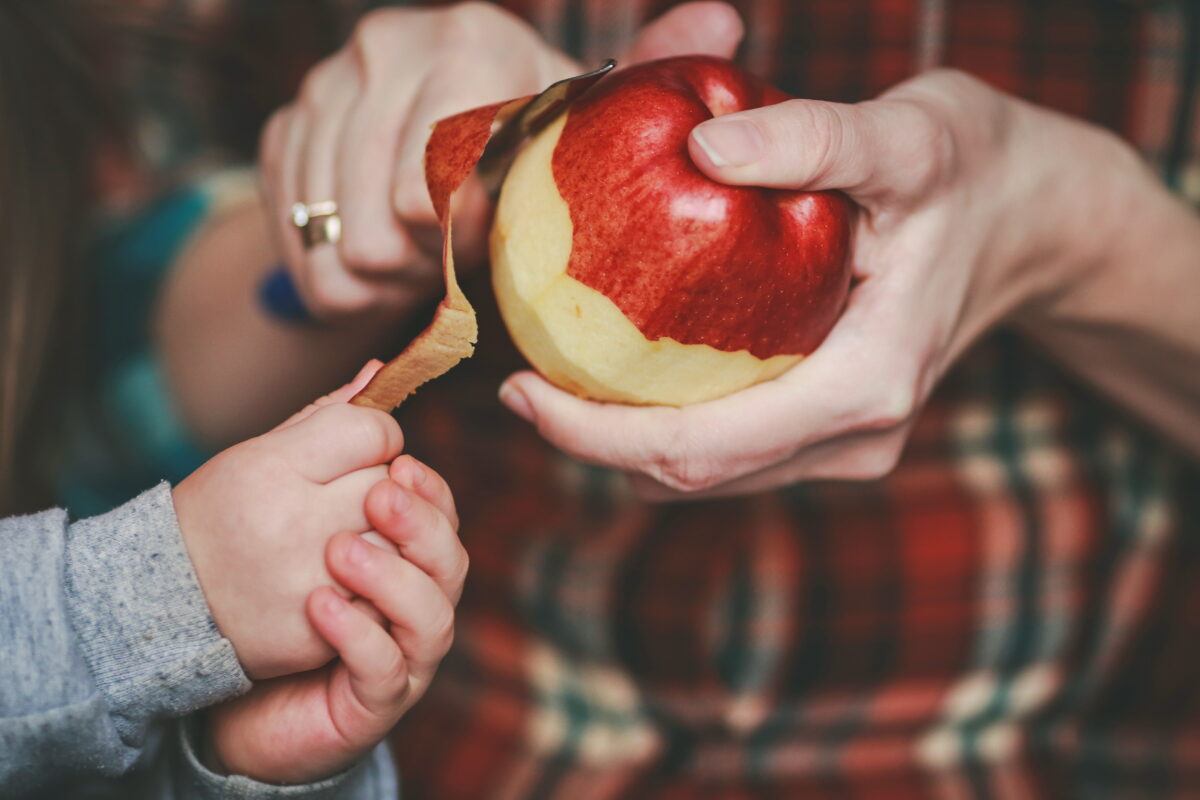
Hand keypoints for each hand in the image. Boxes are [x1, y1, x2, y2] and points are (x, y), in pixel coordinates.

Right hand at [174, 360, 406, 677]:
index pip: (374, 433)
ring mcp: (305, 583)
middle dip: (381, 489)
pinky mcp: (317, 633)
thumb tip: (380, 371)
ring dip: (385, 541)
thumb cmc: (220, 517)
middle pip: (389, 488)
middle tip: (347, 500)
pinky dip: (375, 589)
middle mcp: (290, 525)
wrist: (162, 609)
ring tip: (348, 541)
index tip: (359, 452)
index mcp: (271, 469)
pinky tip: (345, 583)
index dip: (377, 438)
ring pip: (398, 545)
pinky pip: (385, 600)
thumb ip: (326, 415)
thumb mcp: (257, 454)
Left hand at [203, 458, 465, 784]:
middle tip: (377, 498)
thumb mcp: (295, 499)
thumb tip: (372, 373)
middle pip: (452, 562)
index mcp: (405, 557)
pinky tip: (318, 604)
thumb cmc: (265, 582)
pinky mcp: (372, 699)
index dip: (429, 491)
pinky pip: (384, 667)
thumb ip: (332, 440)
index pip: (443, 516)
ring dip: (394, 579)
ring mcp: (402, 655)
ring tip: (340, 552)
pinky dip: (359, 634)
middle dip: (421, 527)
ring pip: (433, 617)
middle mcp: (416, 605)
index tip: (396, 461)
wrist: (221, 670)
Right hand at [258, 1, 745, 319]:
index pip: (441, 179)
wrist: (437, 177)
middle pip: (382, 222)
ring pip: (336, 241)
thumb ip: (648, 74)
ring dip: (384, 271)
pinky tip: (377, 251)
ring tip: (420, 248)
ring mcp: (320, 87)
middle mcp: (383, 46)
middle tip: (453, 246)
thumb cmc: (532, 153)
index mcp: (464, 39)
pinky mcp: (279, 134)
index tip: (490, 230)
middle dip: (421, 260)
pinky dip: (336, 276)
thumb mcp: (591, 121)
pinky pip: (297, 246)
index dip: (465, 233)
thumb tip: (726, 18)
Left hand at [500, 68, 1127, 496]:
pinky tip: (622, 370)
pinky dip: (664, 423)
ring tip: (553, 373)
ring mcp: (846, 444)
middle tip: (517, 379)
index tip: (521, 386)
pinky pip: (731, 449)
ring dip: (622, 438)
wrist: (1036, 216)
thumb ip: (815, 140)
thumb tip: (700, 143)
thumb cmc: (977, 169)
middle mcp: (855, 438)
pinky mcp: (835, 430)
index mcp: (865, 386)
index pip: (702, 444)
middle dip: (591, 441)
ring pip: (708, 471)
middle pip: (692, 474)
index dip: (597, 432)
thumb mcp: (910, 134)